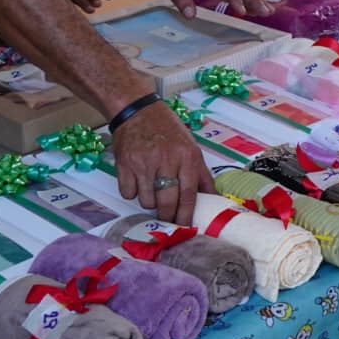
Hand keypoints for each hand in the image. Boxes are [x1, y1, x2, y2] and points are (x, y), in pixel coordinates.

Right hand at [111, 100, 213, 224]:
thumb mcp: (191, 147)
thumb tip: (213, 198)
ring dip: (150, 201)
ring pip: (146, 201)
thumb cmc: (167, 130)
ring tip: (152, 188)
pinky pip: (128, 193)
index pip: (188, 194)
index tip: (186, 226)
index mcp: (186, 155)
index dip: (186, 214)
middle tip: (168, 219)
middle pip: (167, 202)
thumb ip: (201, 175)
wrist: (137, 111)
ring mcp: (143, 163)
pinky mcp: (124, 165)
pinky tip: (137, 180)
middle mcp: (166, 159)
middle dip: (167, 216)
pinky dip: (132, 192)